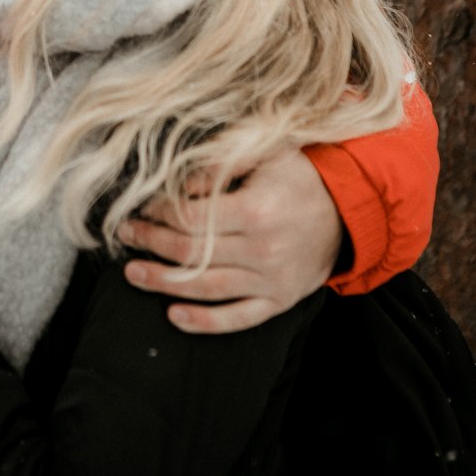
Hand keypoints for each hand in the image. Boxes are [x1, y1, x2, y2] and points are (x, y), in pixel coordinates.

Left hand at [118, 147, 343, 333]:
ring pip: (206, 288)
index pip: (191, 217)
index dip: (158, 211)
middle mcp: (262, 251)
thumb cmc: (301, 176)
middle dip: (151, 242)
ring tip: (133, 273)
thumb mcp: (265, 153)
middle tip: (125, 234)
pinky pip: (237, 318)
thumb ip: (220, 163)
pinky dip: (205, 322)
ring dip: (163, 283)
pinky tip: (175, 316)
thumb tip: (177, 180)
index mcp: (256, 211)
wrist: (349, 211)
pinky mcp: (279, 301)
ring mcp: (271, 281)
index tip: (140, 204)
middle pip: (191, 253)